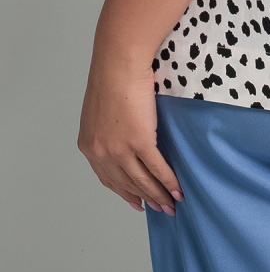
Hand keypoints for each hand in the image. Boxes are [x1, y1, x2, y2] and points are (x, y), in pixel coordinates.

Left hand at [77, 50, 182, 215]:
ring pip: (142, 181)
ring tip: (170, 205)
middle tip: (157, 209)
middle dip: (143, 199)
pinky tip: (177, 189)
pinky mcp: (139, 141)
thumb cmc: (112, 75)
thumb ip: (108, 128)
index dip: (123, 192)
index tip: (135, 201)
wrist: (118, 63)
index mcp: (90, 145)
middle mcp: (101, 152)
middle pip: (126, 184)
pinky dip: (168, 181)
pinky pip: (157, 168)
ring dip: (158, 196)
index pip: (107, 178)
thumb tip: (124, 133)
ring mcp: (120, 149)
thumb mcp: (101, 108)